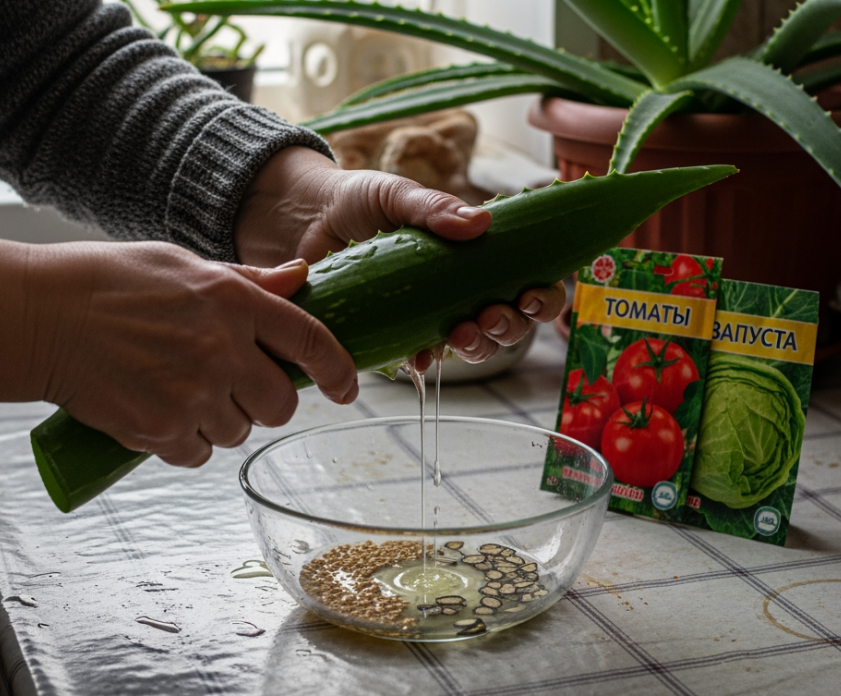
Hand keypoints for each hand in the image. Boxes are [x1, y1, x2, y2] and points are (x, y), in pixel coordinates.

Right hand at [38, 243, 358, 465]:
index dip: (338, 370)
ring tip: (178, 391)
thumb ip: (246, 282)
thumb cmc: (106, 283)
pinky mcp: (160, 429)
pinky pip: (197, 454)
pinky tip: (156, 413)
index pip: (311, 341)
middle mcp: (222, 350)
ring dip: (219, 422)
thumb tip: (299, 279)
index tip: (346, 388)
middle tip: (233, 389)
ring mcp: (192, 394)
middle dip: (265, 404)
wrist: (37, 317)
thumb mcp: (182, 264)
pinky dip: (183, 443)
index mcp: (234, 302)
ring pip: (238, 432)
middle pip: (280, 405)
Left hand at [233, 147, 565, 363]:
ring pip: (475, 345)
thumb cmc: (355, 200)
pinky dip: (425, 361)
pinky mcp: (395, 333)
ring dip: (479, 346)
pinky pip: (420, 357)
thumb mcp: (396, 194)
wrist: (299, 218)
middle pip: (509, 322)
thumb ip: (433, 208)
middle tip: (490, 315)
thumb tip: (481, 223)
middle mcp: (461, 286)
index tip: (529, 295)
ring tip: (460, 334)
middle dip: (509, 326)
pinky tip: (419, 357)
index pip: (529, 280)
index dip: (541, 296)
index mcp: (475, 253)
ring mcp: (430, 313)